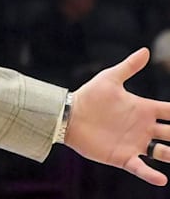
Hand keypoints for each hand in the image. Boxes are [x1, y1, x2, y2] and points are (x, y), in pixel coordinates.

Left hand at [66, 48, 169, 184]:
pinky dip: (152, 175)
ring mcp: (135, 143)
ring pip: (164, 152)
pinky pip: (141, 168)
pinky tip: (161, 179)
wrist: (68, 116)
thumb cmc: (89, 96)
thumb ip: (128, 67)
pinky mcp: (123, 157)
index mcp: (143, 109)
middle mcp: (144, 128)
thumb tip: (145, 50)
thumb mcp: (109, 79)